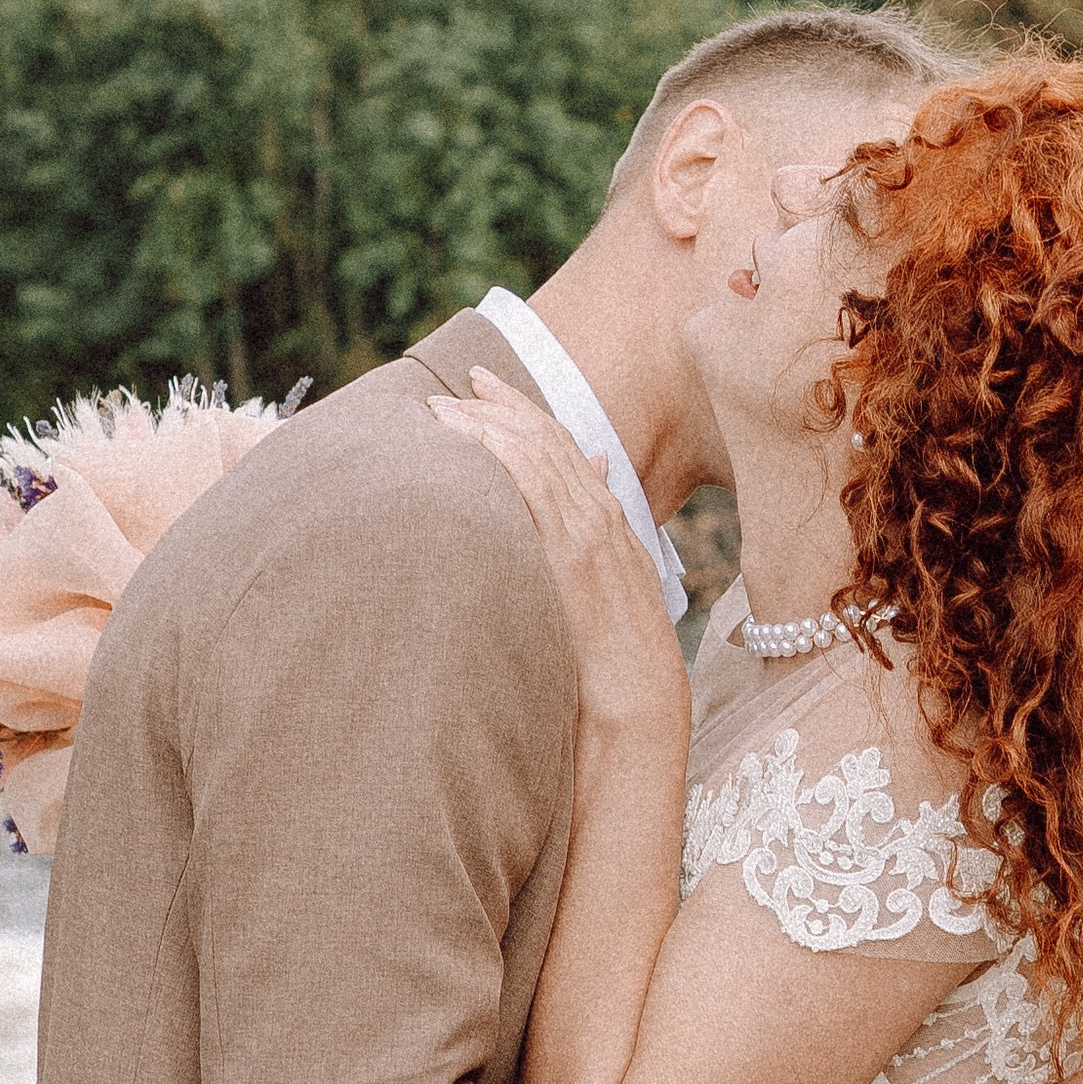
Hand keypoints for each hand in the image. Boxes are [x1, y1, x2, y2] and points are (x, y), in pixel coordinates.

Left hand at [433, 370, 687, 735]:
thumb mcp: (601, 593)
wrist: (640, 694)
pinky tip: (471, 443)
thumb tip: (567, 520)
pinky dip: (504, 455)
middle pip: (546, 438)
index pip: (563, 445)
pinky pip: (536, 485)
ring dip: (487, 426)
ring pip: (537, 453)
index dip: (522, 411)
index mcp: (608, 520)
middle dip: (497, 407)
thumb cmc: (614, 658)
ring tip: (442, 413)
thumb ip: (583, 549)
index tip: (485, 389)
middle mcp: (602, 514)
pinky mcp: (574, 552)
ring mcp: (590, 530)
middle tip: (452, 389)